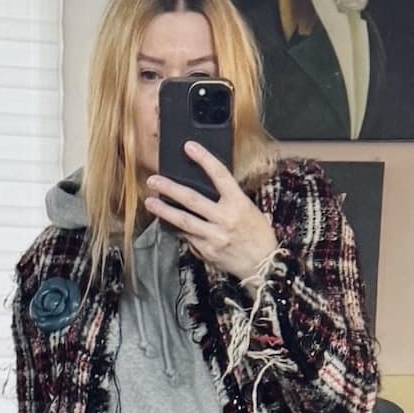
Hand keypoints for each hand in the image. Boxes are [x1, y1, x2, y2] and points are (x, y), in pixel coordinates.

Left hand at [145, 145, 276, 281]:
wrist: (263, 265)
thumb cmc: (257, 235)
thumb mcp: (248, 210)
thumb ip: (228, 199)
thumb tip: (205, 187)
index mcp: (239, 204)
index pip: (220, 175)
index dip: (204, 159)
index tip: (189, 147)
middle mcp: (225, 219)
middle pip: (192, 199)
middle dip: (170, 188)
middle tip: (153, 179)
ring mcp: (214, 236)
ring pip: (184, 221)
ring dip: (164, 210)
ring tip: (150, 202)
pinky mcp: (207, 251)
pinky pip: (187, 237)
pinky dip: (176, 229)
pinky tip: (166, 223)